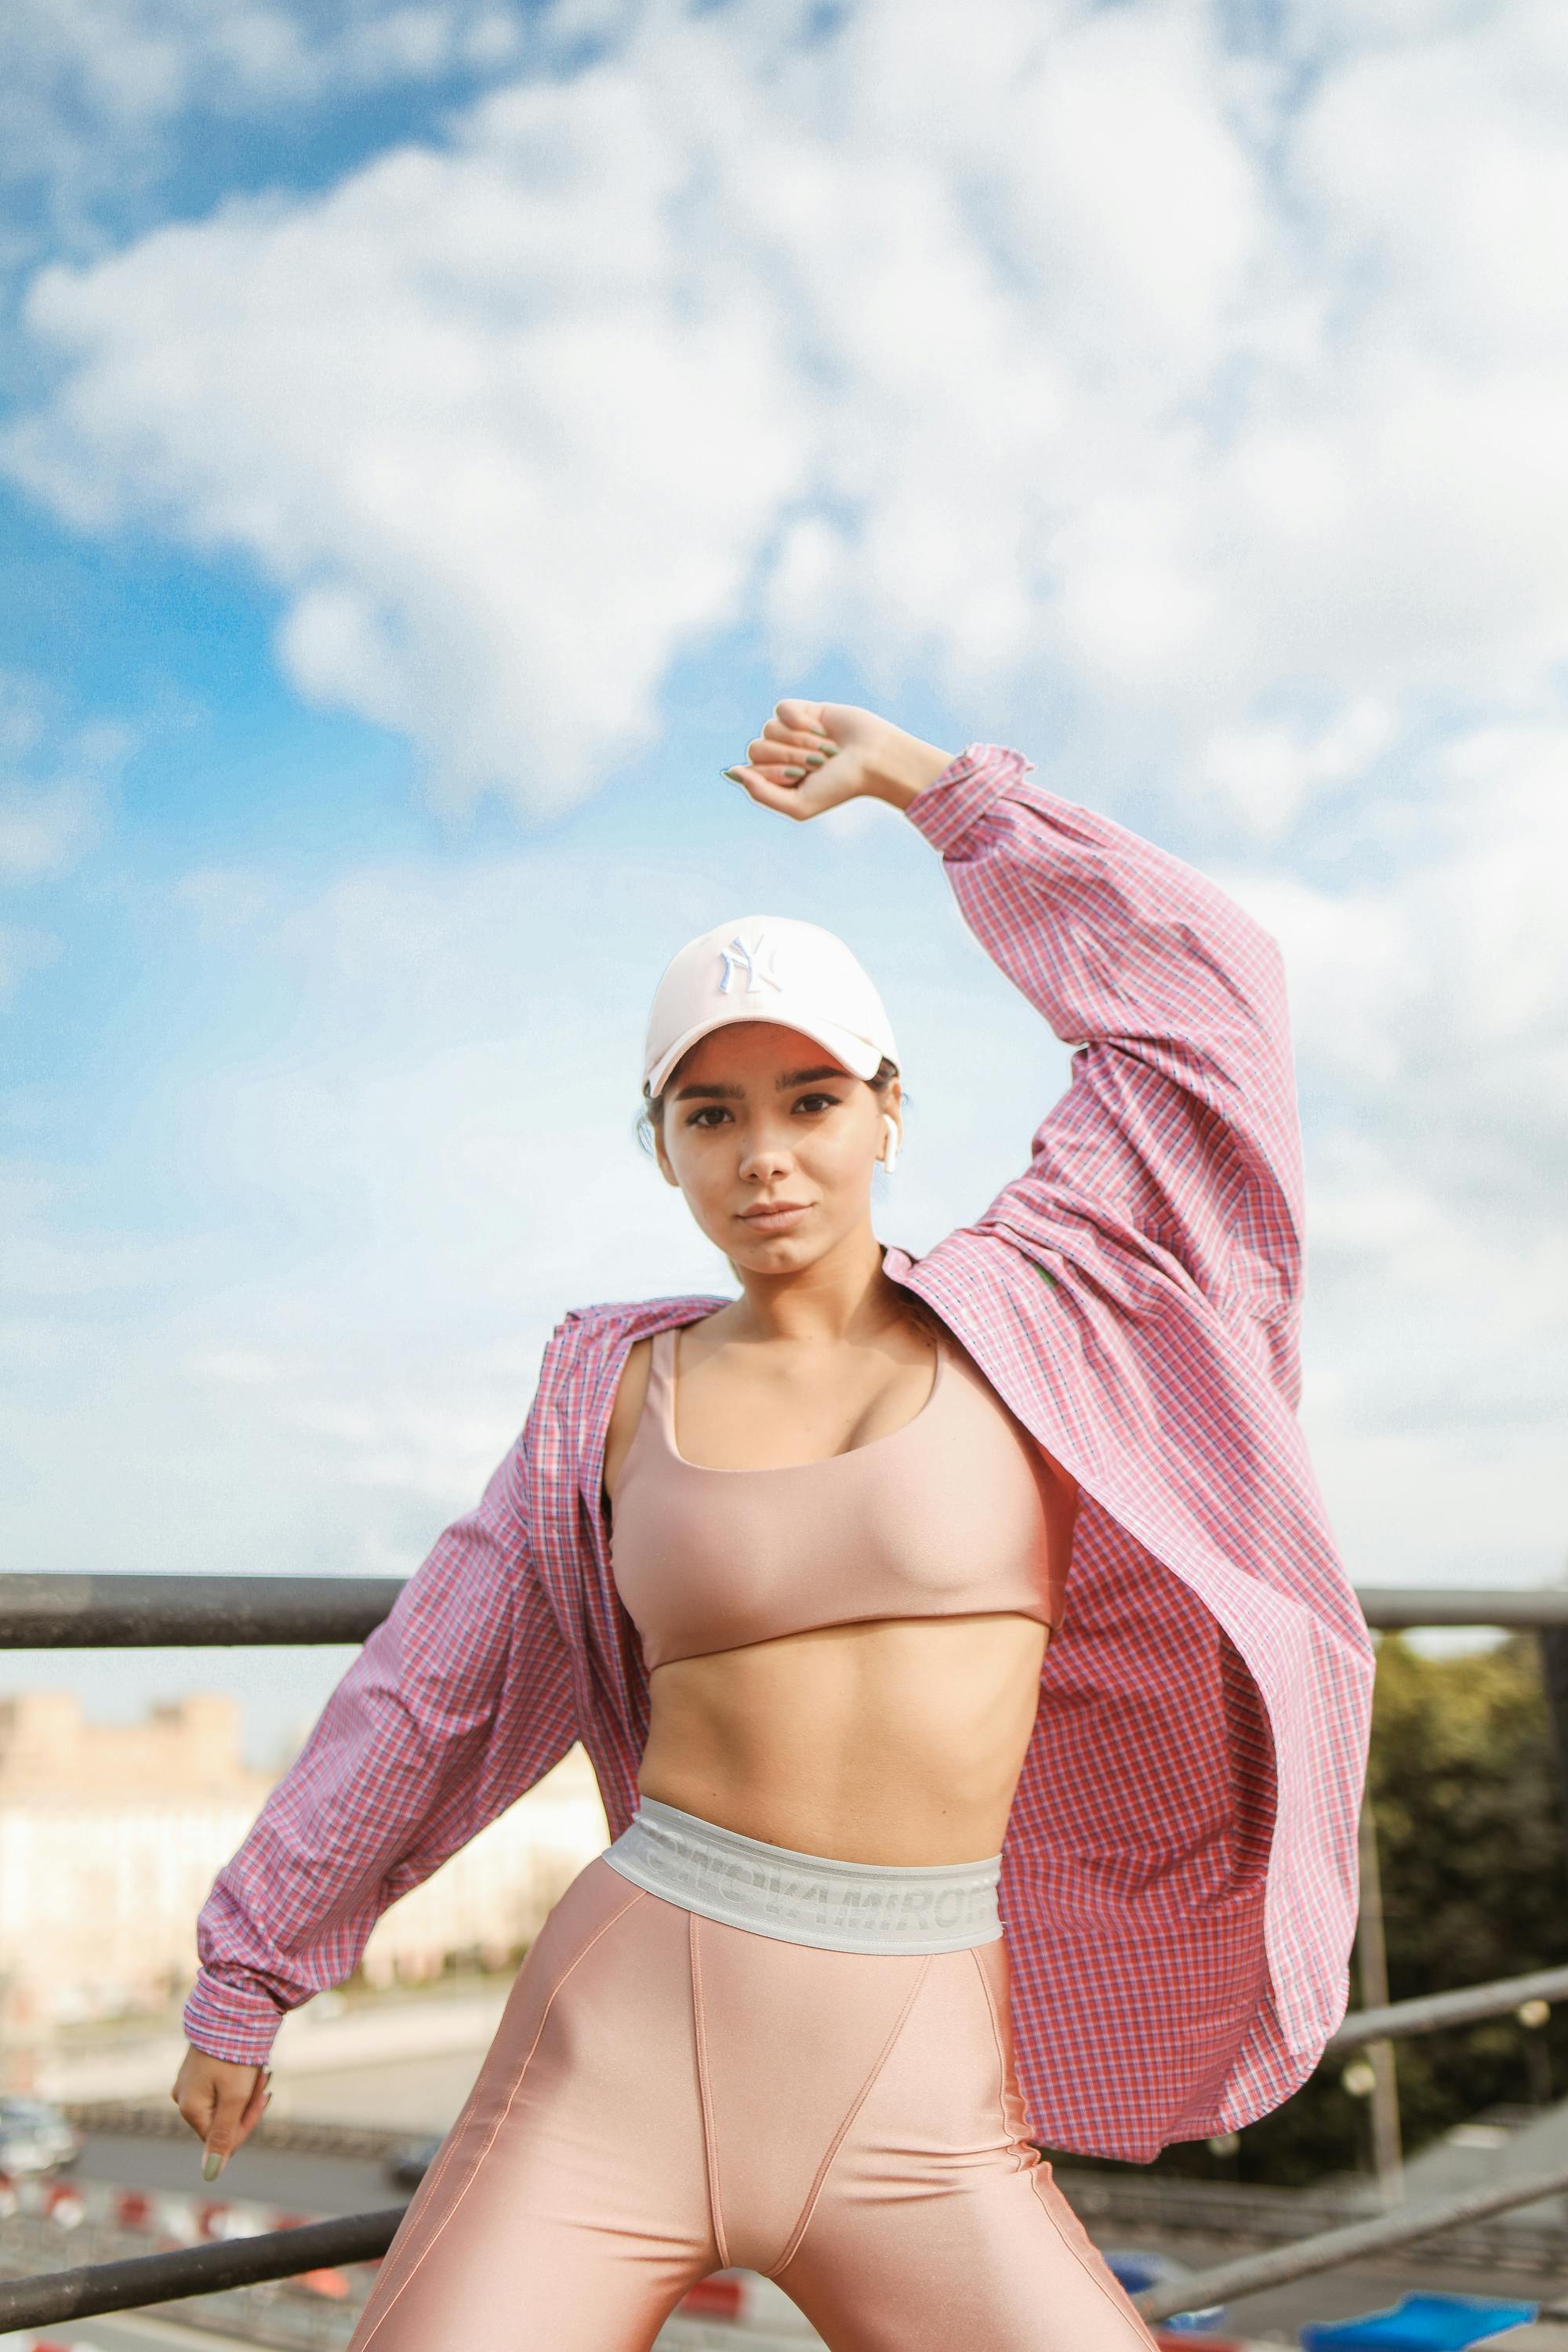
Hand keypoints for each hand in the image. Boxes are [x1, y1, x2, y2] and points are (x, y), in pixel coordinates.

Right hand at [171, 2043, 269, 2179]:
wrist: (231, 2006)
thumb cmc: (233, 2053)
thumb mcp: (234, 2097)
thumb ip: (223, 2136)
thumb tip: (211, 2175)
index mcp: (189, 2109)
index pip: (222, 2139)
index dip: (248, 2121)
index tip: (264, 2095)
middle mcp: (184, 2098)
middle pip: (225, 2119)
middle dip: (249, 2102)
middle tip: (265, 2075)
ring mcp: (190, 2082)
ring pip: (227, 2101)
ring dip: (248, 2089)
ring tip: (261, 2067)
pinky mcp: (200, 2068)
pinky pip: (223, 2085)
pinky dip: (241, 2078)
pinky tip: (253, 2063)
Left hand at [725, 700, 954, 819]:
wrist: (873, 759)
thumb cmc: (839, 786)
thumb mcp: (799, 804)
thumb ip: (761, 793)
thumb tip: (732, 770)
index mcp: (773, 780)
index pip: (749, 769)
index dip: (775, 771)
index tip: (801, 777)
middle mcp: (777, 756)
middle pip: (756, 747)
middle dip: (788, 755)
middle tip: (817, 763)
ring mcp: (788, 733)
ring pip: (769, 728)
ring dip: (800, 740)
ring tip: (825, 748)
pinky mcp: (801, 711)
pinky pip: (782, 709)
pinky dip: (801, 720)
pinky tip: (821, 728)